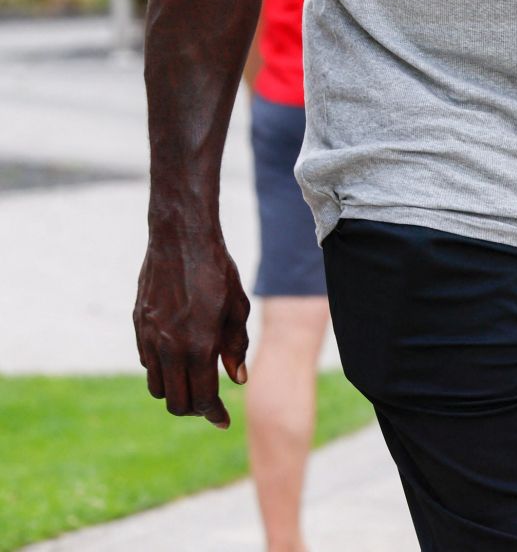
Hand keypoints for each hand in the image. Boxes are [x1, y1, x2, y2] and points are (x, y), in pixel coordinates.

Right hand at [134, 227, 249, 427]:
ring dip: (175, 391)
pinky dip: (161, 370)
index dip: (214, 414)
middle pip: (177, 403)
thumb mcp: (237, 306)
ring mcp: (149, 337)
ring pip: (157, 387)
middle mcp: (169, 347)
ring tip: (193, 381)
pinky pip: (146, 363)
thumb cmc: (216, 269)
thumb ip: (236, 346)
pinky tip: (177, 357)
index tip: (222, 420)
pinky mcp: (138, 325)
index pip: (202, 399)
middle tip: (208, 402)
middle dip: (195, 409)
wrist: (180, 237)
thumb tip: (237, 379)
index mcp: (198, 345)